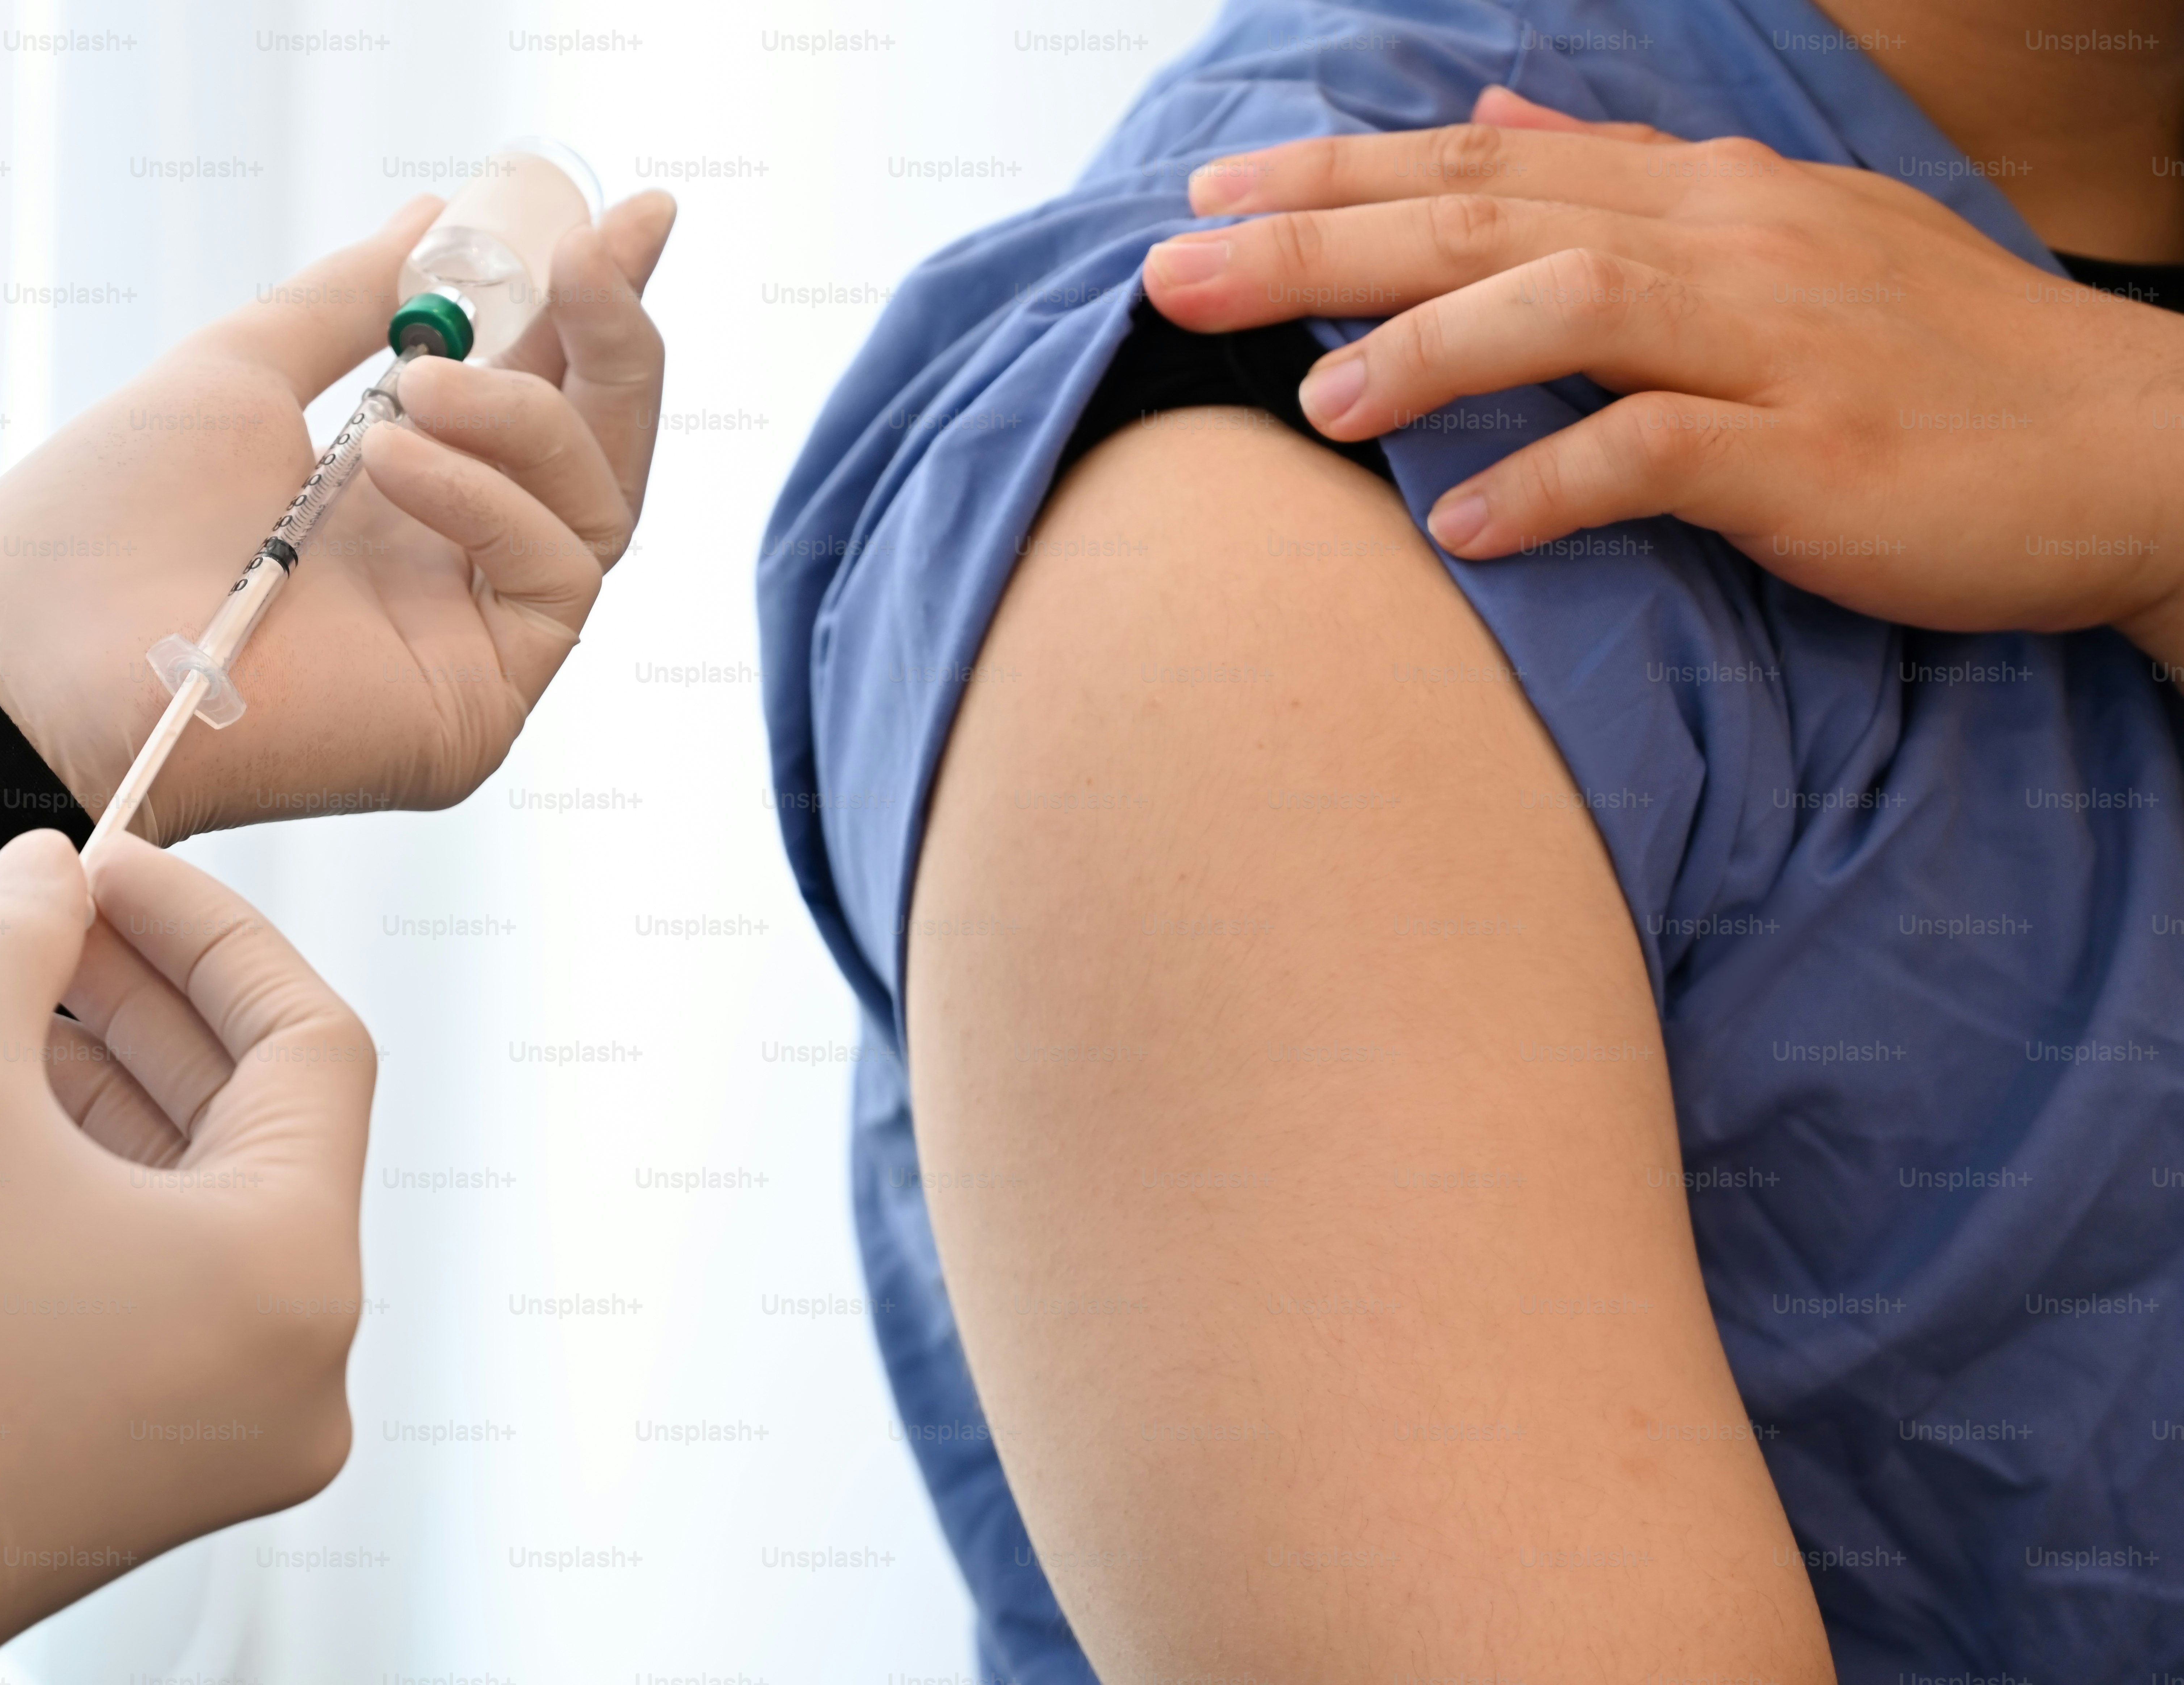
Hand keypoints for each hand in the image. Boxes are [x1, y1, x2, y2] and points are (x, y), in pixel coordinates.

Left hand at [0, 191, 675, 841]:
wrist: (37, 656)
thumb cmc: (106, 524)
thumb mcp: (244, 369)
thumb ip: (351, 300)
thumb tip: (436, 218)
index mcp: (410, 498)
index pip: (546, 397)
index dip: (598, 308)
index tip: (628, 218)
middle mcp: (457, 571)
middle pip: (602, 454)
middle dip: (612, 340)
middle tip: (591, 253)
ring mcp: (475, 644)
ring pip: (594, 507)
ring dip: (519, 417)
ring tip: (416, 384)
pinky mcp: (479, 708)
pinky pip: (550, 575)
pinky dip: (483, 497)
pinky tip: (395, 460)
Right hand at [0, 829, 373, 1673]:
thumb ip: (13, 946)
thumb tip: (47, 871)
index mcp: (296, 1275)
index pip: (309, 1039)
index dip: (209, 932)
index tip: (113, 869)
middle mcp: (308, 1361)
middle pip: (269, 1120)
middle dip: (161, 1004)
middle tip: (63, 918)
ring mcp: (251, 1421)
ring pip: (218, 1199)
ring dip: (131, 1087)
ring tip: (31, 996)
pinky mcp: (178, 1453)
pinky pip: (181, 1281)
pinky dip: (116, 1188)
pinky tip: (31, 1108)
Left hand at [1141, 87, 2183, 668]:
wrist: (2122, 445)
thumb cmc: (1930, 358)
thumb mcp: (1777, 234)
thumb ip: (1623, 179)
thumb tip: (1493, 122)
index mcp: (1702, 197)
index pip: (1478, 166)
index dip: (1333, 179)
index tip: (1207, 202)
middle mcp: (1725, 245)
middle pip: (1486, 220)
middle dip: (1322, 244)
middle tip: (1178, 277)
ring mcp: (1773, 345)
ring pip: (1565, 313)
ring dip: (1425, 355)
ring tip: (1313, 405)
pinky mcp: (1813, 455)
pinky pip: (1658, 458)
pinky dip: (1553, 486)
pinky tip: (1464, 526)